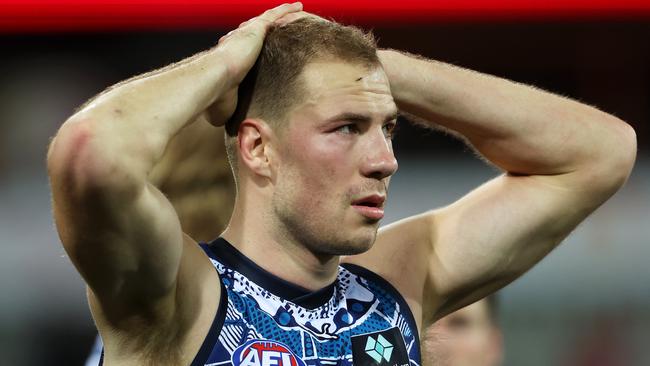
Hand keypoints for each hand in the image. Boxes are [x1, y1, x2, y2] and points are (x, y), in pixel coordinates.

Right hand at [208, 3, 309, 125]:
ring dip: (280, 16)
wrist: (213, 81)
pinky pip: (274, 16)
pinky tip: (298, 6)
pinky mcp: (255, 30)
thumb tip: (239, 134)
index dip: (251, 50)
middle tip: (279, 27)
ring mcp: (247, 35)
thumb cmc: (215, 99)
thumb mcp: (226, 109)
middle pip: (256, 33)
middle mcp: (238, 43)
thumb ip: (235, 114)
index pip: (243, 52)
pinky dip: (285, 10)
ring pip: (267, 21)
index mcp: (230, 59)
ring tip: (295, 11)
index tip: (258, 50)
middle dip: (267, 29)